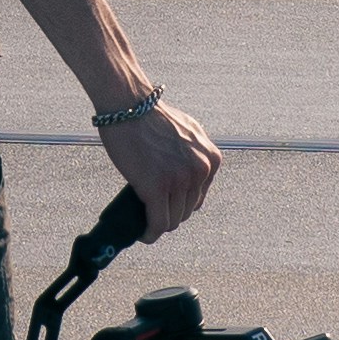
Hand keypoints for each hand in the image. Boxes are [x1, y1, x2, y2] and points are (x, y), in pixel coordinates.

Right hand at [99, 97, 217, 239]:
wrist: (128, 104)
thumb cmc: (150, 115)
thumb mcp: (187, 133)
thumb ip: (193, 155)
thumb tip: (186, 177)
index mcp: (210, 158)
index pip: (199, 196)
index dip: (181, 204)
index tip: (167, 206)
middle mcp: (200, 170)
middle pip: (187, 210)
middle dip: (170, 214)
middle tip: (152, 214)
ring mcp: (179, 180)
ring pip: (172, 219)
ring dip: (159, 225)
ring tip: (146, 225)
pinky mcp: (156, 188)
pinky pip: (157, 222)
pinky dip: (150, 233)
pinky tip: (143, 235)